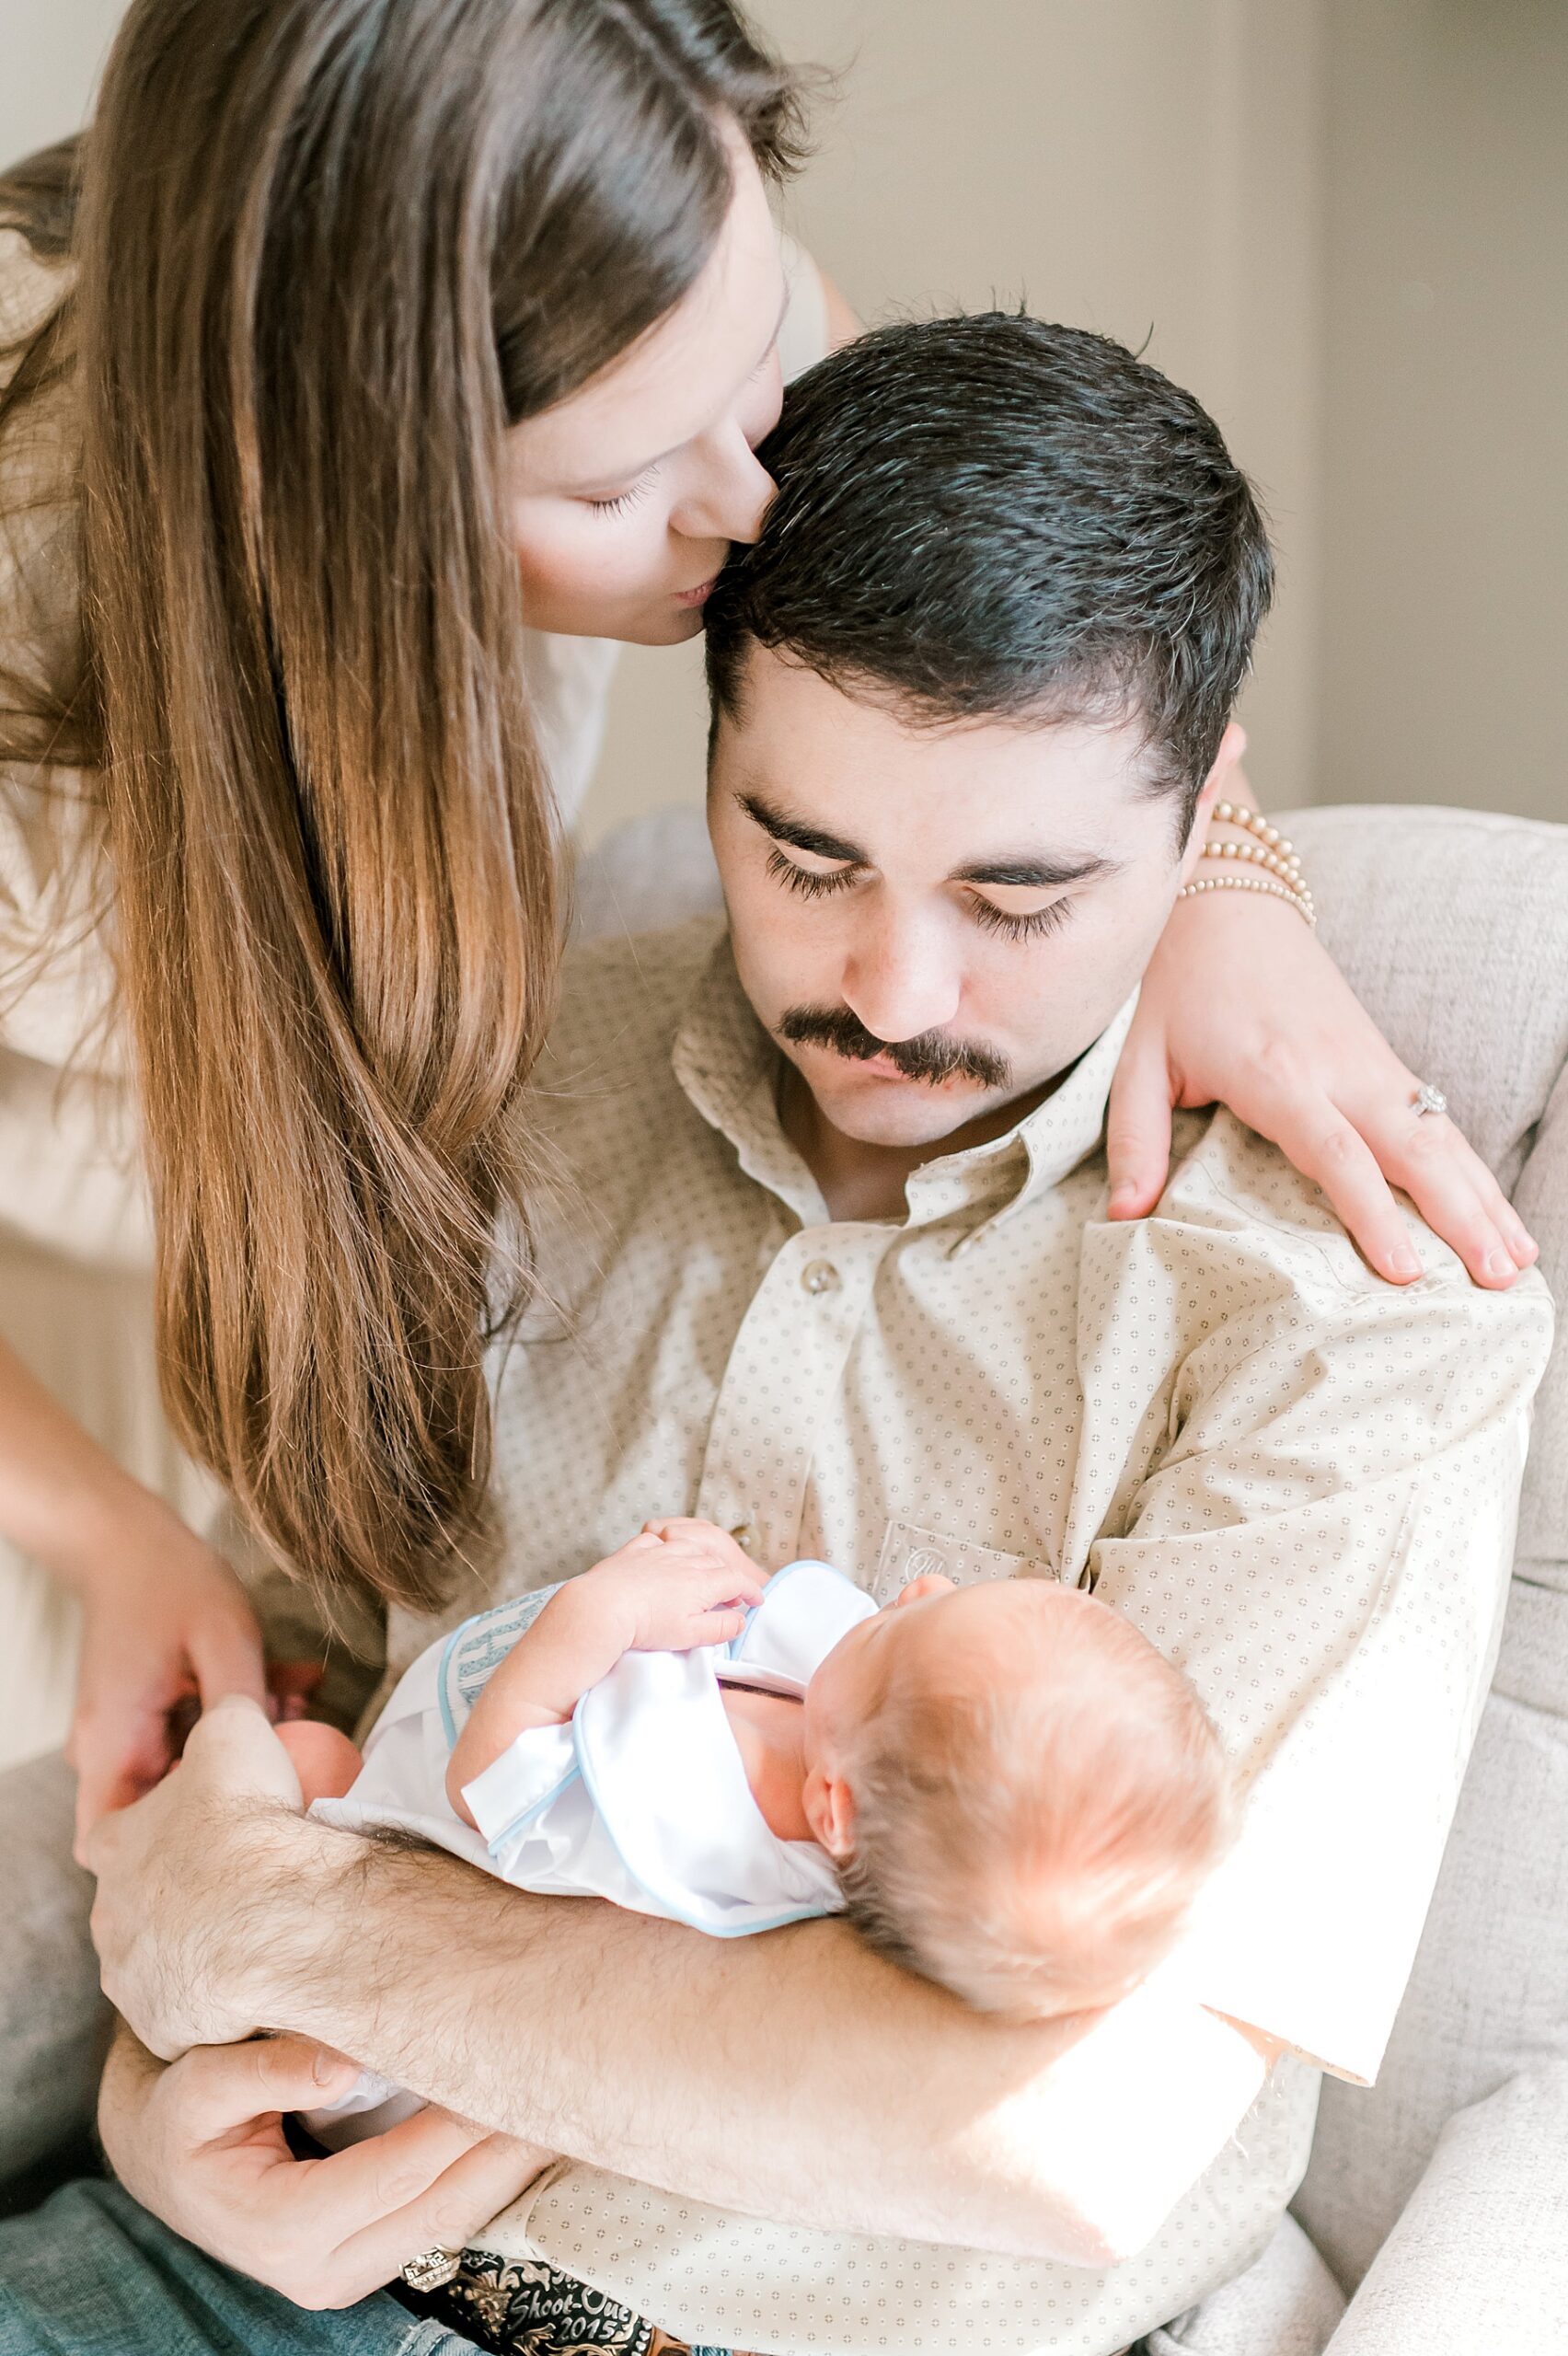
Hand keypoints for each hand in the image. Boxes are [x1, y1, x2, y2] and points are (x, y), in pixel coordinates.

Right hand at [68, 1528, 269, 1852]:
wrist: (127, 1541)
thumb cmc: (168, 1582)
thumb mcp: (224, 1638)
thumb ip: (246, 1704)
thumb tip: (280, 1760)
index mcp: (113, 1742)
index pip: (109, 1845)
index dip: (168, 1854)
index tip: (233, 1822)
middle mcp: (108, 1749)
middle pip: (160, 1813)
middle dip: (233, 1788)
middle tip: (294, 1752)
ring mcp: (124, 1734)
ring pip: (185, 1772)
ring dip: (243, 1748)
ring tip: (297, 1707)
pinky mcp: (143, 1717)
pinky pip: (187, 1739)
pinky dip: (232, 1722)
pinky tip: (286, 1688)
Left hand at [84, 1693, 307, 2056]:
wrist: (277, 1919)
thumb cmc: (248, 1820)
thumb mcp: (237, 1730)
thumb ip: (226, 1714)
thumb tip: (235, 1707)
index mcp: (114, 1845)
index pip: (117, 1831)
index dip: (159, 1825)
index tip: (203, 1826)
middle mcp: (108, 1914)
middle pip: (138, 1899)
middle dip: (179, 1892)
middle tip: (241, 1879)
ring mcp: (131, 1977)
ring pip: (161, 1957)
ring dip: (198, 1945)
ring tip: (259, 1928)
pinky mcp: (162, 2026)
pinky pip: (192, 2007)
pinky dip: (221, 1992)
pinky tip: (264, 1970)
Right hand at [99, 2025, 551, 2310]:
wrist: (164, 2161)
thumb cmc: (180, 2118)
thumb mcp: (196, 2086)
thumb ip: (265, 2071)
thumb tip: (344, 2060)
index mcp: (282, 2228)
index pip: (398, 2170)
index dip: (457, 2120)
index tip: (504, 2063)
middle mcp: (324, 2267)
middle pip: (443, 2206)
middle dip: (506, 2148)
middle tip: (564, 2082)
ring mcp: (350, 2270)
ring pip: (454, 2221)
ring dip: (510, 2166)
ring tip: (564, 2101)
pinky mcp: (370, 2256)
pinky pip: (443, 2219)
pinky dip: (489, 2176)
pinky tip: (523, 2128)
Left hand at [594, 1517, 766, 1650]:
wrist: (602, 1607)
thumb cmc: (646, 1625)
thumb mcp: (690, 1635)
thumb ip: (721, 1628)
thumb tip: (740, 1621)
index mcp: (702, 1582)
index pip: (736, 1581)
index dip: (750, 1591)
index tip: (756, 1600)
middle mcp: (684, 1560)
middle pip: (716, 1563)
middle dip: (728, 1578)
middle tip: (730, 1597)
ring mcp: (658, 1552)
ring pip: (690, 1548)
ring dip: (701, 1561)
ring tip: (700, 1576)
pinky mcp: (634, 1551)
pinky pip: (657, 1542)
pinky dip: (667, 1549)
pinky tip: (664, 1558)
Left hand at [1108, 881, 1537, 1288]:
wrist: (1228, 906)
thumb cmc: (1180, 988)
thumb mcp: (1139, 1060)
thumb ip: (1136, 1139)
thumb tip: (1125, 1216)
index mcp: (1277, 1073)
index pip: (1335, 1151)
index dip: (1372, 1212)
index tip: (1404, 1271)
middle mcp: (1338, 1069)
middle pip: (1413, 1147)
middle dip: (1461, 1216)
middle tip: (1496, 1282)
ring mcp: (1370, 1063)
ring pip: (1441, 1136)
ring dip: (1484, 1199)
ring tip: (1517, 1266)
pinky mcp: (1383, 1062)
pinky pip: (1439, 1123)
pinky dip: (1475, 1171)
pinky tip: (1500, 1219)